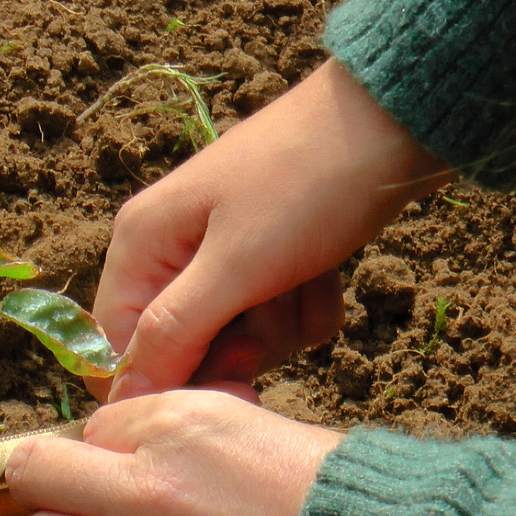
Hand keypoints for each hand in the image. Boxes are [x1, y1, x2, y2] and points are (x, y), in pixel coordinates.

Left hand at [4, 389, 343, 515]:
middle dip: (56, 489)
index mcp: (182, 424)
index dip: (110, 453)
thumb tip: (121, 450)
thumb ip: (184, 434)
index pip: (95, 425)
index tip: (132, 475)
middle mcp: (148, 487)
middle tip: (88, 513)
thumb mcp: (265, 430)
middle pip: (35, 473)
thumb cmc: (349, 505)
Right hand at [94, 59, 451, 401]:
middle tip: (277, 303)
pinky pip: (276, 320)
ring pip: (237, 340)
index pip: (120, 350)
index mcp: (141, 245)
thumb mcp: (237, 264)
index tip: (233, 381)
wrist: (395, 120)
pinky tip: (326, 273)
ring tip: (308, 273)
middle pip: (184, 351)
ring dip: (283, 322)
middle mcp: (169, 253)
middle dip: (242, 342)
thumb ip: (175, 331)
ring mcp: (221, 256)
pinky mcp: (267, 261)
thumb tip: (123, 395)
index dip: (169, 380)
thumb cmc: (307, 183)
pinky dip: (307, 307)